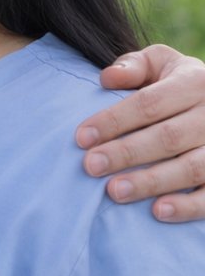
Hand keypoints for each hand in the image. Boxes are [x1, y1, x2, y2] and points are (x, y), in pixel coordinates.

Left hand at [76, 44, 204, 221]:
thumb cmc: (178, 83)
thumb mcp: (162, 64)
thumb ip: (135, 67)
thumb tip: (107, 78)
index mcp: (194, 82)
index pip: (149, 103)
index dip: (114, 121)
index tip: (81, 138)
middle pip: (168, 137)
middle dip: (126, 153)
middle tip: (91, 166)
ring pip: (192, 167)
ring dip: (152, 182)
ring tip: (114, 192)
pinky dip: (189, 206)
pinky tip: (158, 212)